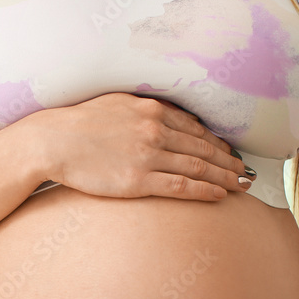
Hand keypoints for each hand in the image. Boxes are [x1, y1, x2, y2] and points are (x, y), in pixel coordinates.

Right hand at [30, 93, 252, 201]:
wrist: (53, 141)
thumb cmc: (78, 123)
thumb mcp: (114, 103)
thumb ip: (142, 108)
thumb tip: (161, 114)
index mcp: (151, 109)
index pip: (194, 127)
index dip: (217, 141)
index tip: (229, 151)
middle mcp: (155, 130)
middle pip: (203, 147)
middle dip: (228, 160)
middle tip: (246, 170)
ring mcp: (148, 155)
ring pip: (197, 166)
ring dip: (224, 176)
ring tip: (241, 184)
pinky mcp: (137, 181)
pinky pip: (180, 186)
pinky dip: (204, 190)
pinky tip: (219, 195)